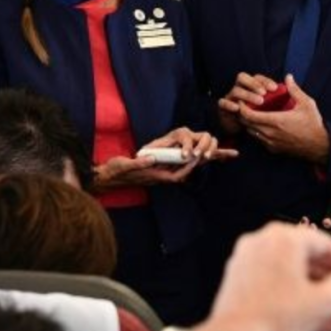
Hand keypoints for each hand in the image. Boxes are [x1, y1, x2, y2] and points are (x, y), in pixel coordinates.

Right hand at [96, 128, 232, 188]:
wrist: (109, 177)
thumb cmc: (117, 171)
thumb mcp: (126, 165)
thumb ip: (139, 163)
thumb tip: (152, 158)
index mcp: (156, 177)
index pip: (179, 174)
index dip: (191, 165)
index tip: (201, 156)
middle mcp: (161, 176)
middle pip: (186, 170)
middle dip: (202, 162)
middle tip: (220, 154)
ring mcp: (160, 173)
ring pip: (183, 167)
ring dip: (198, 160)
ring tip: (216, 154)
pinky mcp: (157, 169)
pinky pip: (176, 165)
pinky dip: (188, 159)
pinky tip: (195, 153)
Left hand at [196, 223, 330, 330]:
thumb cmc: (270, 318)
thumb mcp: (323, 302)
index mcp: (283, 239)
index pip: (325, 242)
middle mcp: (262, 241)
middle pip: (306, 256)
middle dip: (329, 281)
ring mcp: (247, 258)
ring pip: (290, 271)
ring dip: (313, 291)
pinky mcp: (239, 276)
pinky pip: (273, 280)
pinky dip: (292, 294)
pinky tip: (308, 317)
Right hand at [217, 73, 277, 133]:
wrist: (244, 128)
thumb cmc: (261, 115)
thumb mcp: (274, 104)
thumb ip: (283, 92)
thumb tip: (290, 78)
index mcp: (252, 85)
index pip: (257, 77)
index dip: (264, 81)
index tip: (275, 88)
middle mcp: (241, 88)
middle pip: (242, 78)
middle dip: (253, 84)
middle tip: (265, 93)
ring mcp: (231, 96)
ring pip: (235, 90)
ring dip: (246, 95)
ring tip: (259, 102)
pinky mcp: (224, 107)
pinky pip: (223, 103)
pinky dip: (229, 104)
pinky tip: (238, 108)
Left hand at [238, 75, 330, 163]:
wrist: (320, 146)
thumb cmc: (313, 124)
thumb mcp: (307, 104)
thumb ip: (295, 90)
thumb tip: (288, 77)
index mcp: (276, 121)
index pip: (248, 115)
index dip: (241, 107)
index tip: (242, 100)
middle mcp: (270, 133)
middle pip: (245, 124)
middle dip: (241, 114)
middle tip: (244, 105)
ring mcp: (270, 143)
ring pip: (250, 132)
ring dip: (248, 123)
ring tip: (251, 113)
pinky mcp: (273, 149)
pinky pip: (258, 139)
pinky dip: (255, 131)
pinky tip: (261, 124)